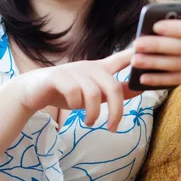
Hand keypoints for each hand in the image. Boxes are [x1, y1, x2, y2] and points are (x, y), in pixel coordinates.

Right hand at [16, 48, 142, 131]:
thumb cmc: (66, 92)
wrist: (32, 92)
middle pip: (112, 86)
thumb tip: (138, 88)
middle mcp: (88, 67)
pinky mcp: (58, 77)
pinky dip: (76, 106)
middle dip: (116, 110)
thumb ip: (114, 91)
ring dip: (93, 113)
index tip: (148, 53)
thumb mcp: (93, 93)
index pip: (121, 58)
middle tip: (112, 127)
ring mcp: (73, 70)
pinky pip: (75, 93)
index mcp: (98, 69)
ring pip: (94, 93)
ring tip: (89, 122)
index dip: (135, 56)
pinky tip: (73, 110)